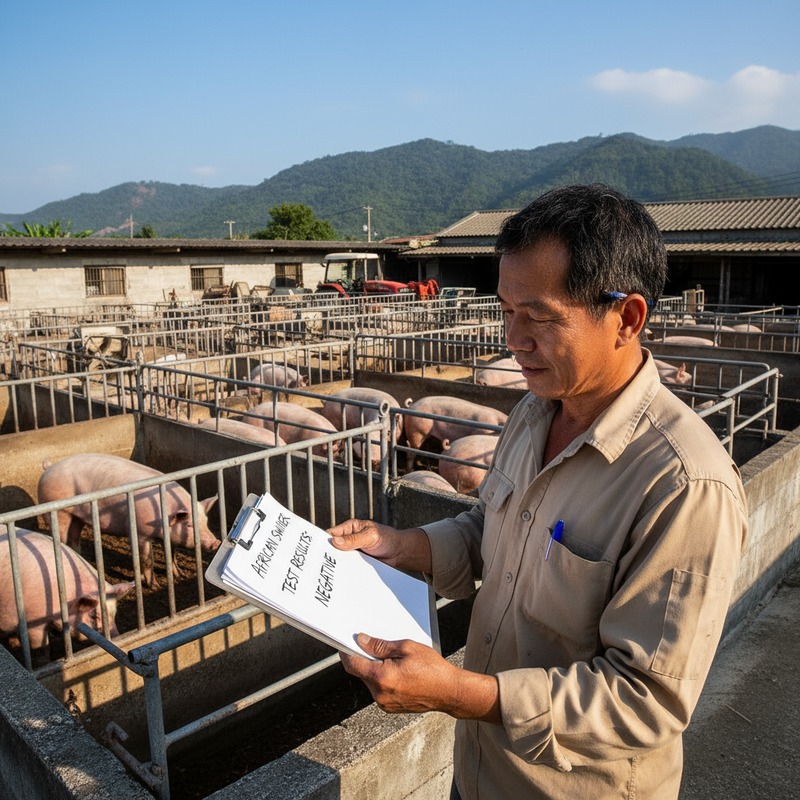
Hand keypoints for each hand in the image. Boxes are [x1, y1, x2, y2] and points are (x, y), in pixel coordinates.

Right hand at [328, 519, 431, 572]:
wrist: (399, 552)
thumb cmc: (387, 538)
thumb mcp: (370, 536)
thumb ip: (353, 539)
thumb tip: (335, 541)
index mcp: (349, 528)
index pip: (331, 534)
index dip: (323, 542)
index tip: (315, 551)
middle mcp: (348, 540)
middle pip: (332, 549)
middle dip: (327, 556)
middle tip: (319, 566)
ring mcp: (352, 552)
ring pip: (339, 560)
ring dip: (337, 566)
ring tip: (330, 575)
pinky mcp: (356, 563)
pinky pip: (348, 568)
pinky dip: (345, 572)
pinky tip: (342, 579)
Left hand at [340, 634, 500, 722]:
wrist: (449, 691)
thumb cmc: (431, 668)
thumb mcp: (406, 648)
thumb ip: (380, 645)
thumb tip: (361, 641)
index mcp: (381, 678)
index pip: (352, 664)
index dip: (346, 652)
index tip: (345, 642)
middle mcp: (379, 694)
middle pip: (361, 672)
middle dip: (366, 659)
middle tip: (379, 647)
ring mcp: (384, 703)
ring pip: (370, 681)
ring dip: (376, 669)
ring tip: (396, 661)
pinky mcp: (390, 708)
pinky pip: (379, 690)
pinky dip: (384, 679)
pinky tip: (399, 672)